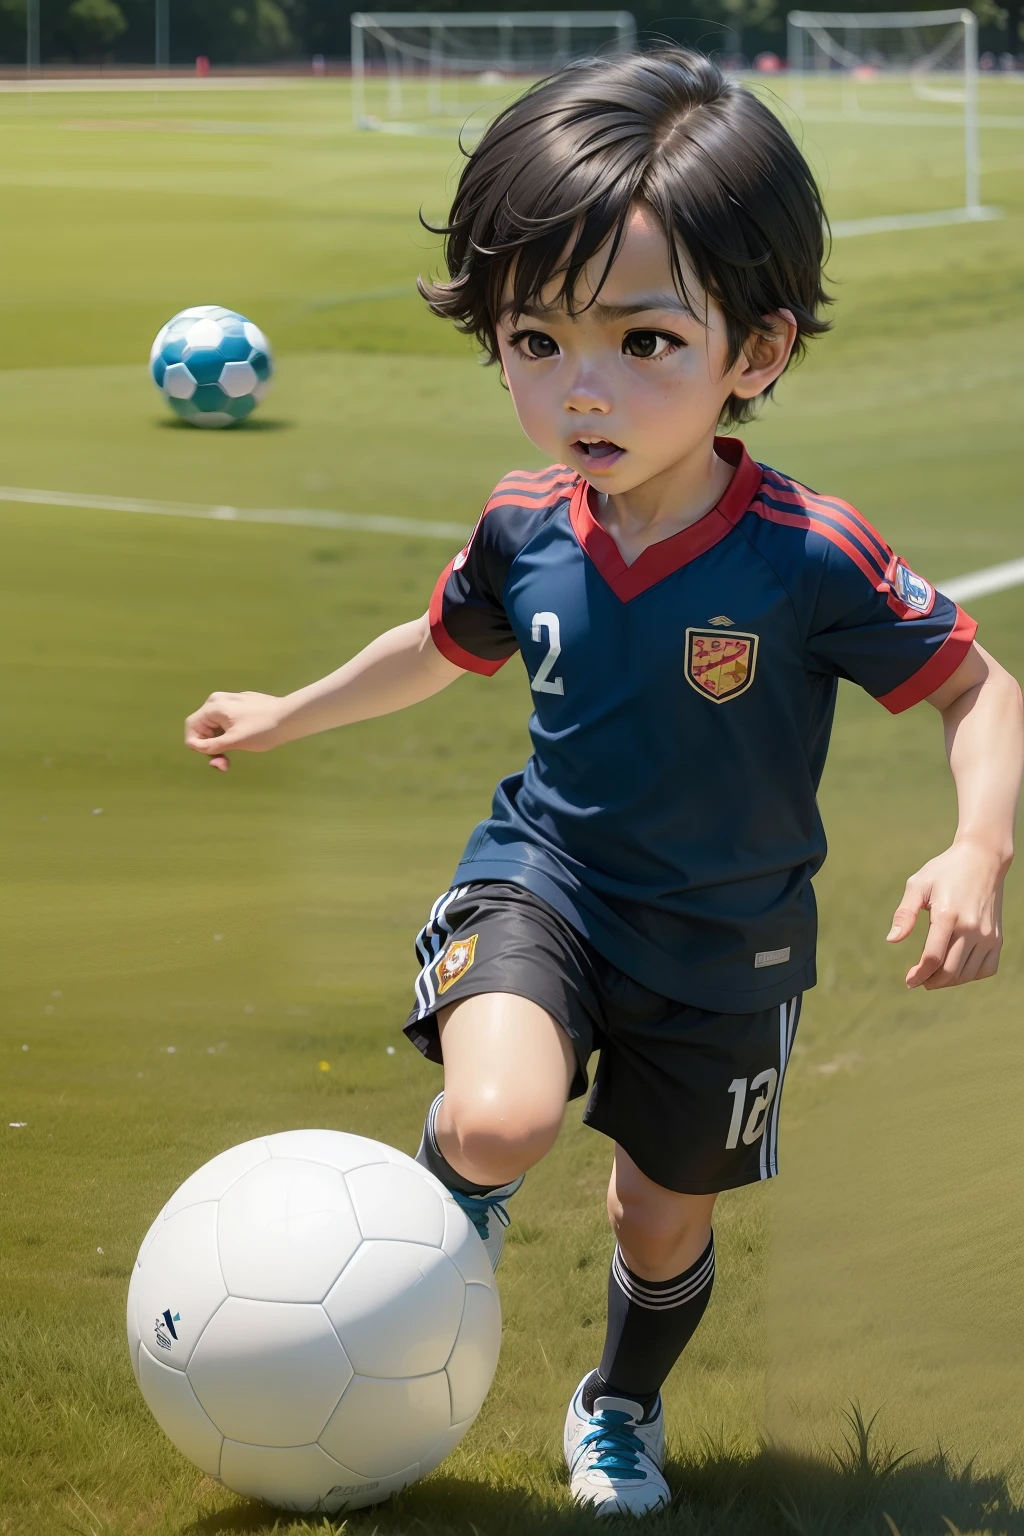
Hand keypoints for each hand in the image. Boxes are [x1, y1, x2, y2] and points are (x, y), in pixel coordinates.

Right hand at [184, 691, 286, 771]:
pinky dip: (229, 735)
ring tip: (232, 759)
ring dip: (220, 744)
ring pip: (216, 726)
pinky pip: (227, 722)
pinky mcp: (242, 705)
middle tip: (225, 765)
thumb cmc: (262, 729)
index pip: (192, 727)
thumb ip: (211, 746)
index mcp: (214, 706)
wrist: (291, 717)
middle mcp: (218, 700)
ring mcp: (231, 701)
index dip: (196, 745)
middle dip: (210, 747)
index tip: (213, 759)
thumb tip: (194, 746)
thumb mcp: (234, 741)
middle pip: (203, 727)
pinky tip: (242, 744)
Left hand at [887, 841, 1005, 988]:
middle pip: (949, 971)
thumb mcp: (918, 885)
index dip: (918, 975)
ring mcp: (987, 934)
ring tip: (934, 977)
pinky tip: (957, 970)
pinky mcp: (997, 937)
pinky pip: (987, 969)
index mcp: (948, 915)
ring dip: (948, 981)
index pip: (932, 958)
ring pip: (967, 974)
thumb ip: (904, 913)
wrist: (983, 859)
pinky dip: (971, 976)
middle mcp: (971, 928)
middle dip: (930, 981)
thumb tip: (891, 940)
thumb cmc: (945, 870)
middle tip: (919, 981)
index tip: (909, 981)